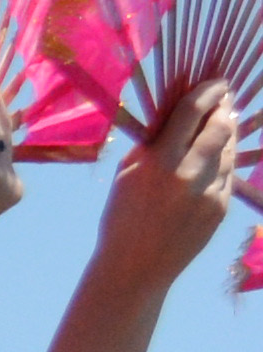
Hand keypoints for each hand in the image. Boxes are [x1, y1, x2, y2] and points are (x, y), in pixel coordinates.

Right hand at [44, 79, 244, 351]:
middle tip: (224, 99)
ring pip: (229, 150)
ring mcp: (209, 193)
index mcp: (158, 163)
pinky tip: (214, 160)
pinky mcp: (220, 208)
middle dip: (225, 109)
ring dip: (228, 134)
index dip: (208, 91)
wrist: (134, 269)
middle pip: (221, 126)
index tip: (215, 82)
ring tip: (222, 125)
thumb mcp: (127, 177)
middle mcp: (188, 175)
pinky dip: (223, 163)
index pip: (192, 112)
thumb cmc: (122, 219)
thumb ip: (153, 145)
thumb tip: (178, 116)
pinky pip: (228, 176)